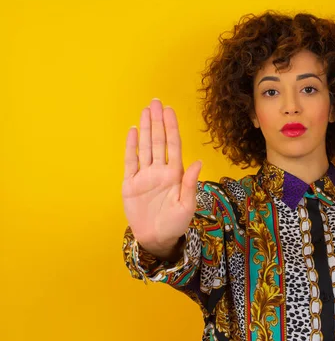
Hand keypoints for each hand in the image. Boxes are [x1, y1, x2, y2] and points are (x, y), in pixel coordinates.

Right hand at [122, 99, 201, 258]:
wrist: (156, 239)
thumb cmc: (175, 224)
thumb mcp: (186, 205)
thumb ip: (190, 183)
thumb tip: (198, 162)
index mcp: (175, 174)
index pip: (173, 145)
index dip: (171, 127)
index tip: (169, 111)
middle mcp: (160, 171)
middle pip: (158, 141)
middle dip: (157, 121)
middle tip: (155, 101)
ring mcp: (145, 175)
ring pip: (145, 146)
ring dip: (145, 128)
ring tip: (145, 111)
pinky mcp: (130, 183)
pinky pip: (130, 161)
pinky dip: (131, 146)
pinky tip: (133, 131)